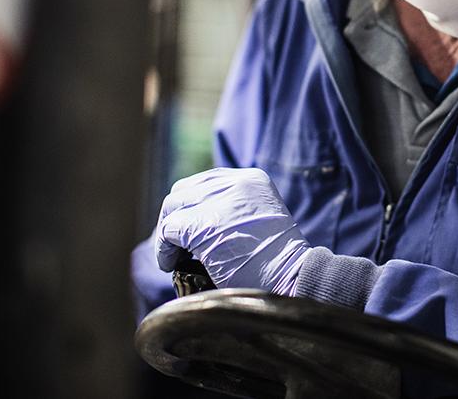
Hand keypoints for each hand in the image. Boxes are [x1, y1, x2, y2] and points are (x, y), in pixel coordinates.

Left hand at [154, 167, 309, 295]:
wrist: (294, 279)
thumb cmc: (279, 262)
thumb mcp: (262, 219)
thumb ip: (235, 209)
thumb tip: (197, 219)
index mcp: (251, 179)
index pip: (206, 181)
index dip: (192, 204)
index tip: (188, 227)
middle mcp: (235, 183)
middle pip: (184, 190)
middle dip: (175, 216)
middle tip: (177, 243)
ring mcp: (219, 202)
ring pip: (172, 207)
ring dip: (167, 233)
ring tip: (173, 256)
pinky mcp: (203, 226)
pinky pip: (168, 231)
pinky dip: (163, 249)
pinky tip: (170, 264)